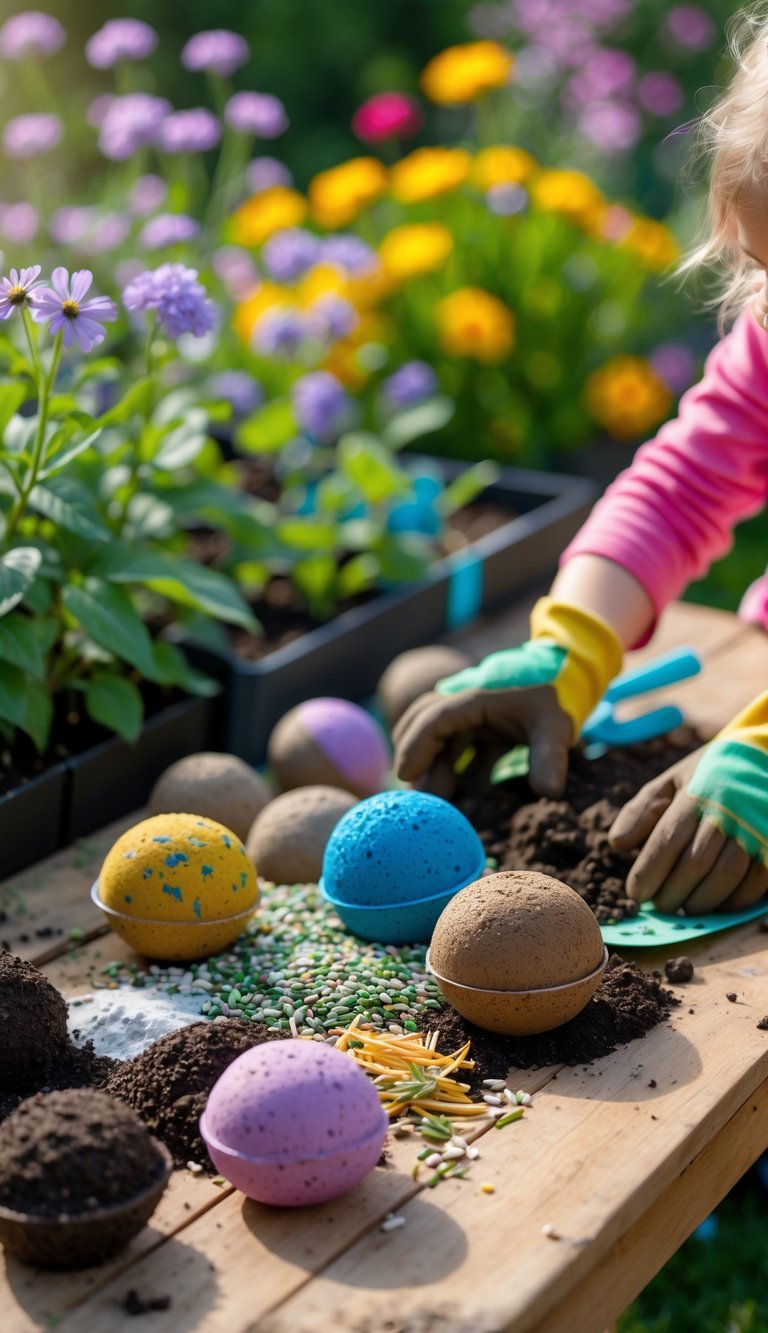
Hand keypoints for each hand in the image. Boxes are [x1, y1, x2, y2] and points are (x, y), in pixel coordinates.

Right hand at [393, 672, 572, 798]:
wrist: (567, 681)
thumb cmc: (557, 702)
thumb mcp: (556, 729)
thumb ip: (550, 759)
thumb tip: (549, 793)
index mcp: (476, 698)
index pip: (434, 718)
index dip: (416, 746)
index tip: (406, 775)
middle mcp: (466, 703)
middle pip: (424, 723)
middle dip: (415, 756)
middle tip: (414, 793)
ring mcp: (470, 715)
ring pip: (438, 736)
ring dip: (432, 765)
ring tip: (433, 797)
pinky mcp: (478, 726)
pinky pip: (454, 746)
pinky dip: (449, 766)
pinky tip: (452, 790)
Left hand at [610, 733, 767, 913]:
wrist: (764, 757)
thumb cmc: (708, 775)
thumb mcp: (671, 781)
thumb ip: (641, 811)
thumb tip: (618, 844)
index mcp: (698, 792)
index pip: (668, 839)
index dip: (648, 871)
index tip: (636, 894)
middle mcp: (729, 810)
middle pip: (695, 863)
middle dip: (671, 893)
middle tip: (659, 906)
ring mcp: (757, 828)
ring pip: (725, 877)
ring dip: (700, 902)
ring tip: (684, 909)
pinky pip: (755, 883)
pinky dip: (732, 901)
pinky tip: (716, 904)